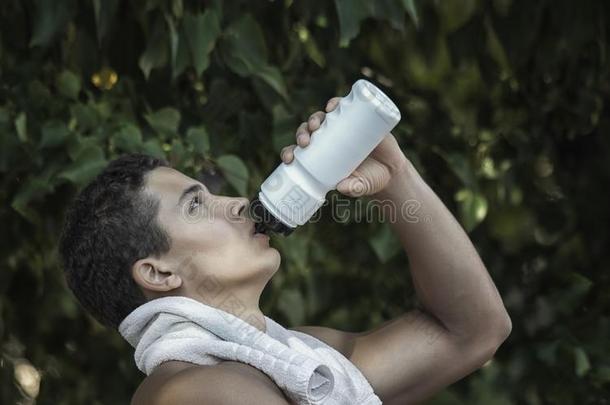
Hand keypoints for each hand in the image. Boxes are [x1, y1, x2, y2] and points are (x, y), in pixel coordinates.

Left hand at [280, 97, 409, 196]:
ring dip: (315, 118)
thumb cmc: (369, 180)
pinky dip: (336, 103)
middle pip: (307, 132)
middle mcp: (327, 140)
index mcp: (321, 157)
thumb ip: (353, 188)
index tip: (289, 159)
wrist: (391, 170)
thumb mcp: (360, 186)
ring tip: (317, 124)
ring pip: (321, 119)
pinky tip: (332, 105)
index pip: (298, 152)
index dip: (289, 152)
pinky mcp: (356, 119)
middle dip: (302, 134)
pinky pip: (342, 107)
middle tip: (305, 142)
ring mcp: (341, 128)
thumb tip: (342, 187)